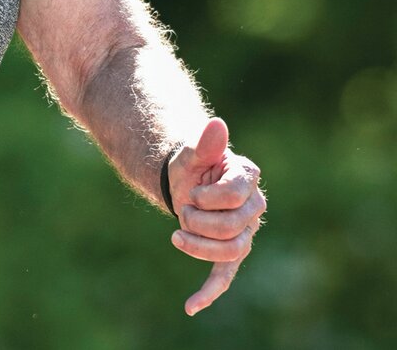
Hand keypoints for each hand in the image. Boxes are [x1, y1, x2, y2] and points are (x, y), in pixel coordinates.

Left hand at [167, 117, 265, 315]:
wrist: (185, 178)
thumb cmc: (192, 163)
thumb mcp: (193, 150)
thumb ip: (205, 142)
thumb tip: (217, 124)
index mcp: (247, 177)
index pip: (236, 195)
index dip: (209, 197)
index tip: (192, 192)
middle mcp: (253, 206)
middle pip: (233, 227)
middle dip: (200, 222)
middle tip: (181, 210)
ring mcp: (245, 231)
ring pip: (230, 251)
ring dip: (199, 247)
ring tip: (176, 235)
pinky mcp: (231, 251)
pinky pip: (224, 275)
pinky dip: (209, 291)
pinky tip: (191, 306)